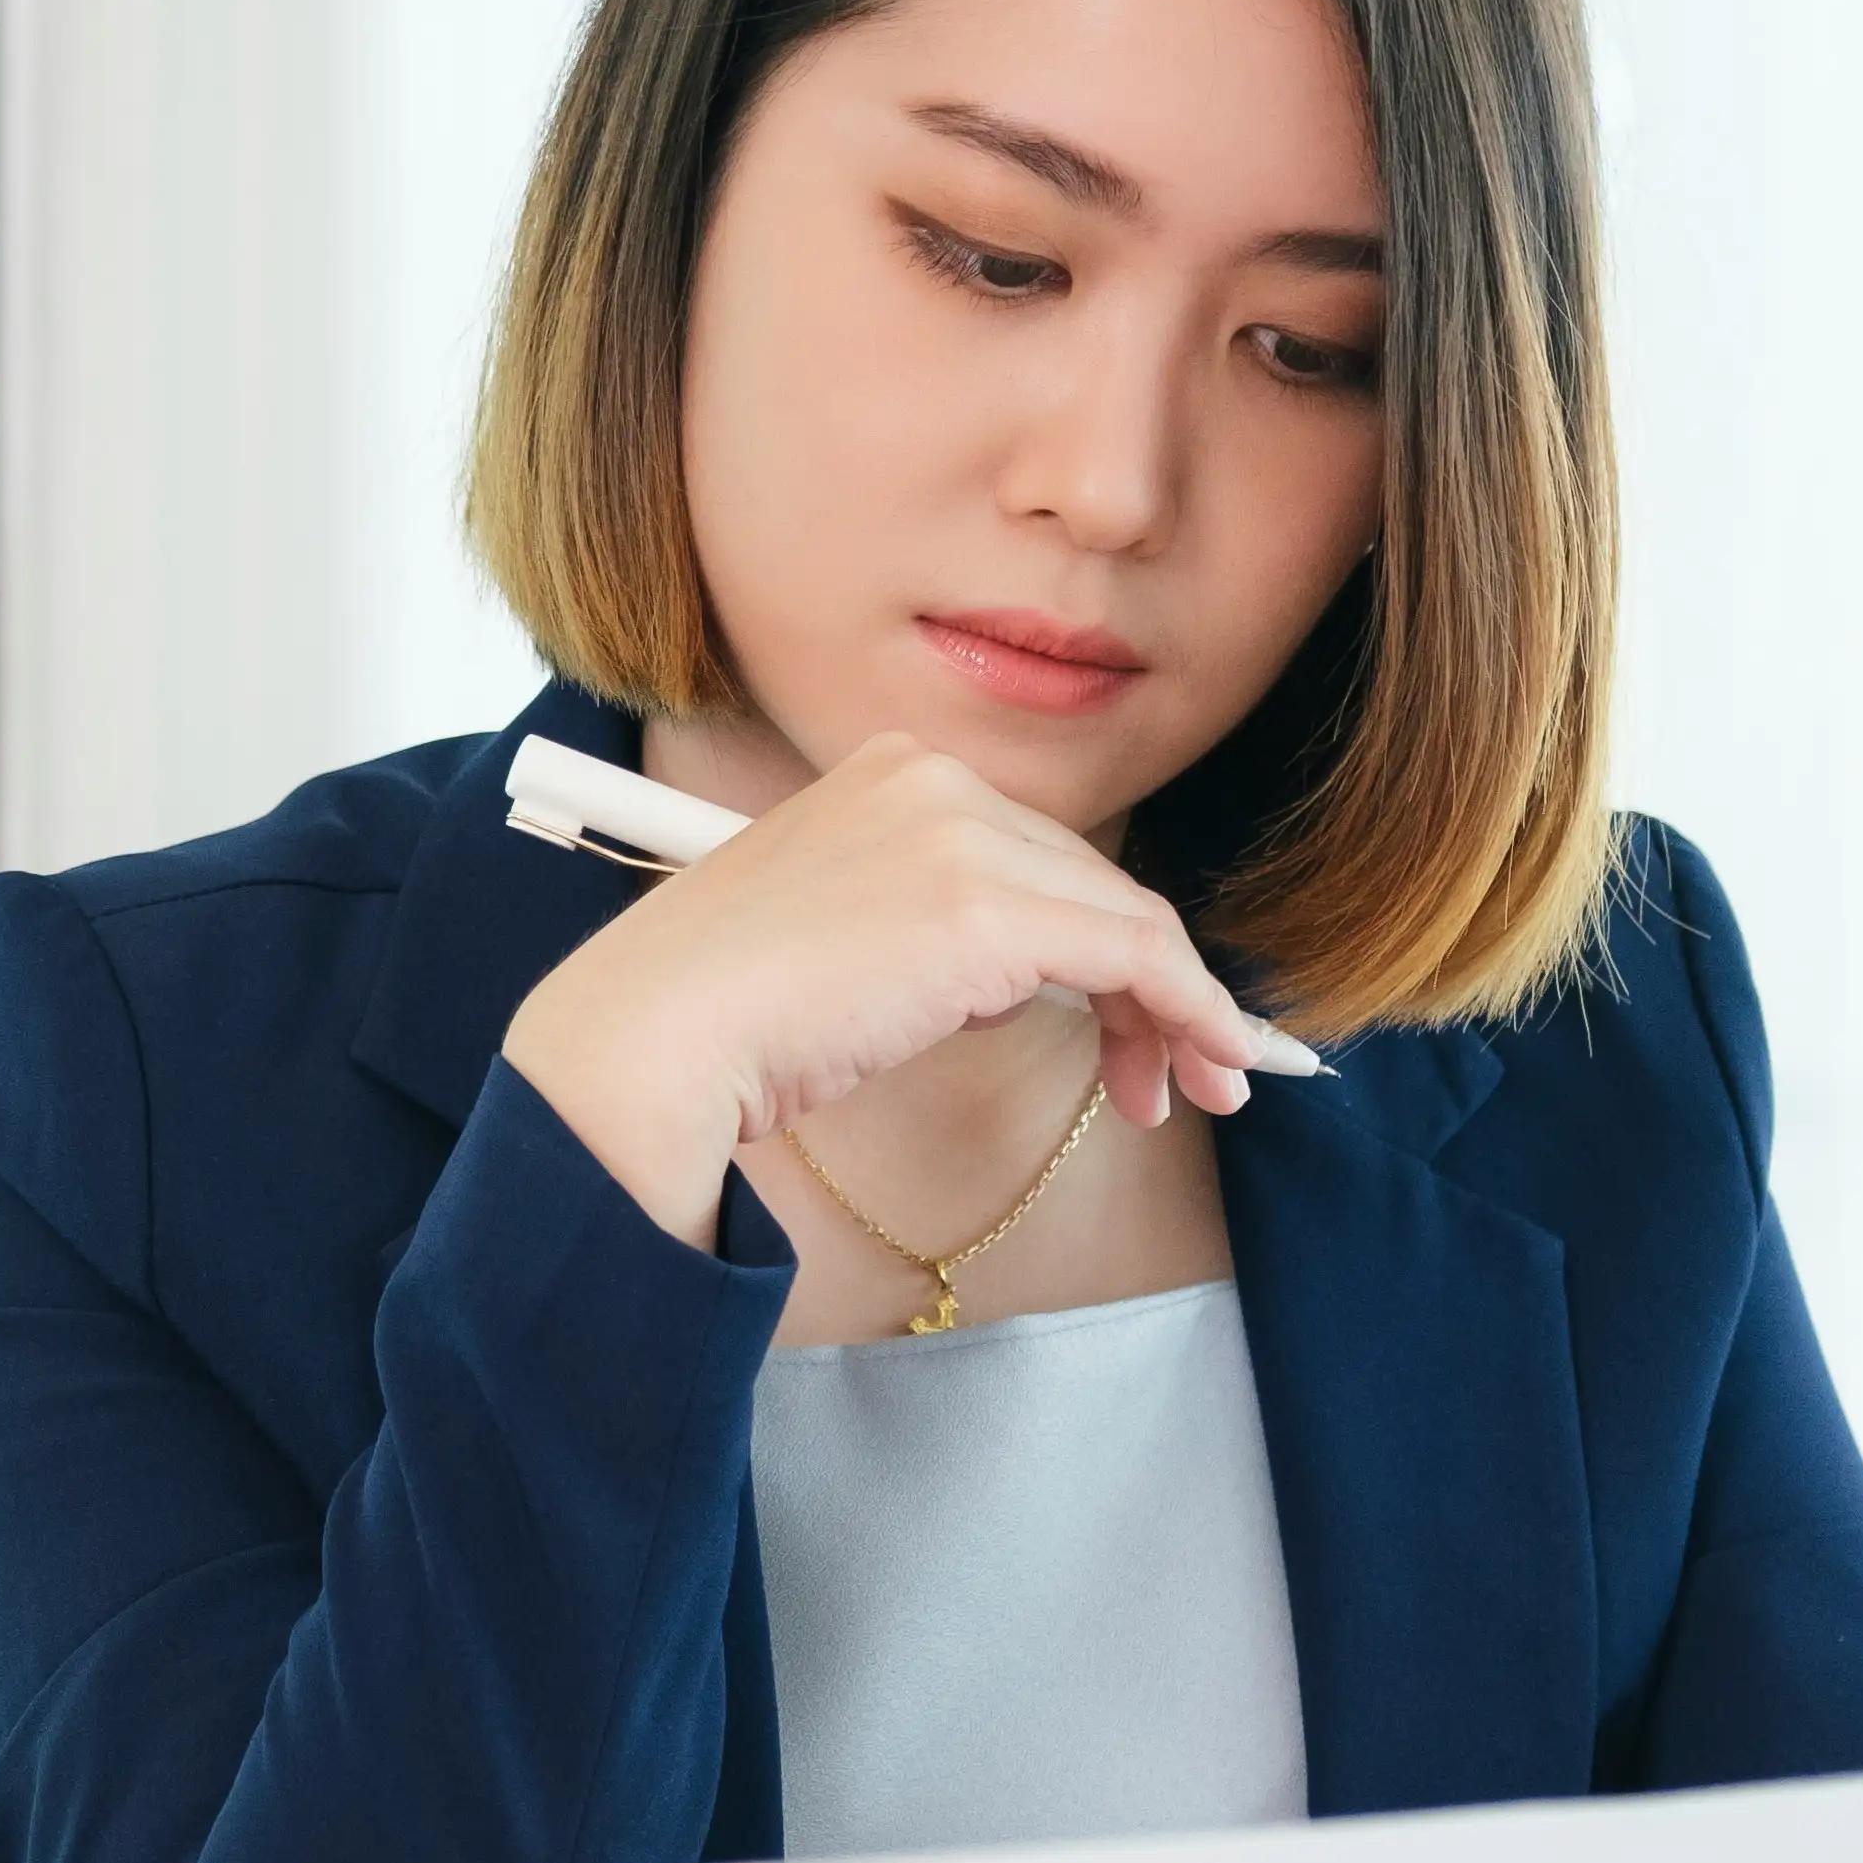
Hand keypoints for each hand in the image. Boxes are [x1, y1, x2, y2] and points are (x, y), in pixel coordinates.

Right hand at [494, 732, 1305, 1247]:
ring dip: (1178, 1011)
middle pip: (1090, 883)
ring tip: (1192, 1092)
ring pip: (1126, 918)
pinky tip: (1209, 1062)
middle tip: (1178, 1078)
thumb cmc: (720, 1013)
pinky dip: (1189, 1009)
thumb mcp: (841, 934)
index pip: (1036, 854)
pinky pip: (1135, 954)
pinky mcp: (988, 909)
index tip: (1136, 1021)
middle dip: (1149, 986)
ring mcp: (962, 837)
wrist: (654, 1036)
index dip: (1099, 941)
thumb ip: (931, 927)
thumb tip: (1020, 977)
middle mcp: (933, 780)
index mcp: (891, 770)